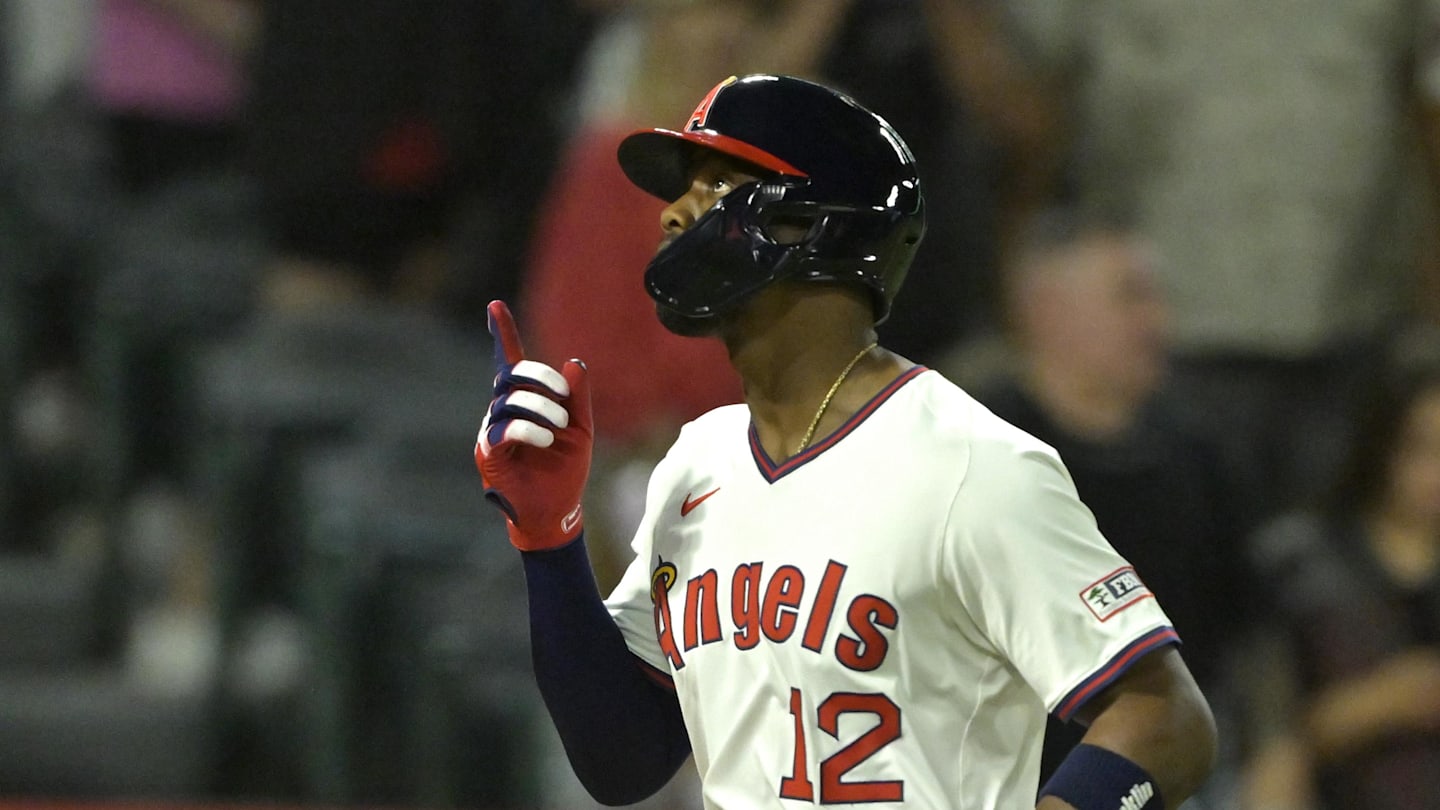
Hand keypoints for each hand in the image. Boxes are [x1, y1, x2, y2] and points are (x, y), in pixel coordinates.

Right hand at [474, 300, 592, 550]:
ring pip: (508, 401)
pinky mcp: (489, 454)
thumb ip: (578, 396)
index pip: (509, 361)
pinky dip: (527, 429)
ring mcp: (493, 431)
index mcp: (525, 402)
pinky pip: (503, 429)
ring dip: (540, 408)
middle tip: (564, 395)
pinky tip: (546, 438)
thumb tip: (573, 362)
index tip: (495, 306)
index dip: (501, 333)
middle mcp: (503, 412)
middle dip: (538, 376)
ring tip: (559, 427)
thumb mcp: (582, 429)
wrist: (557, 510)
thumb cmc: (566, 469)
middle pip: (509, 375)